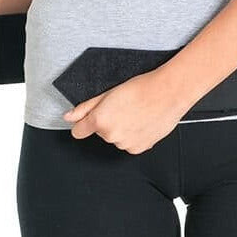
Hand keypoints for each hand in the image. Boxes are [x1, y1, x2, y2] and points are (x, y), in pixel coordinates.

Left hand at [62, 70, 186, 153]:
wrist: (167, 93)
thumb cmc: (140, 88)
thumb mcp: (107, 93)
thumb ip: (85, 108)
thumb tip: (69, 117)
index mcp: (100, 121)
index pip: (78, 132)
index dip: (83, 123)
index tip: (89, 119)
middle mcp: (111, 136)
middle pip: (100, 132)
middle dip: (107, 122)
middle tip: (122, 107)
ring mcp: (126, 144)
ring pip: (116, 138)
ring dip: (121, 129)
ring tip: (135, 113)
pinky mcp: (139, 149)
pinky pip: (129, 144)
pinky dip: (133, 136)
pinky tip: (142, 122)